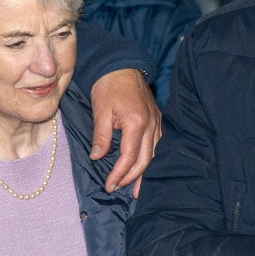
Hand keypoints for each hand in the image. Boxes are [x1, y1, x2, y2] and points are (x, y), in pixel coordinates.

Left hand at [89, 68, 160, 194]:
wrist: (121, 65)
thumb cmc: (108, 86)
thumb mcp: (100, 110)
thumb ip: (101, 136)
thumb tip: (97, 157)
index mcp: (136, 122)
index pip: (129, 156)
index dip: (119, 174)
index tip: (109, 185)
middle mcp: (151, 124)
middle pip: (145, 160)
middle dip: (132, 178)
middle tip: (118, 189)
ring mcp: (157, 122)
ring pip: (155, 154)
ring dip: (145, 173)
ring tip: (137, 190)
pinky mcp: (157, 120)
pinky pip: (158, 145)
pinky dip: (152, 159)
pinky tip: (147, 168)